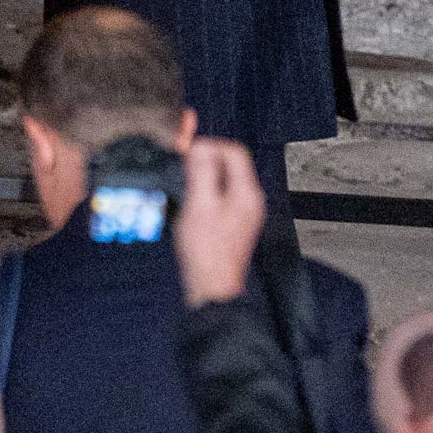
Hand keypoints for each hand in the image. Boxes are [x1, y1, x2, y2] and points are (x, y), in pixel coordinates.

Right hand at [173, 136, 266, 305]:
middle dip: (206, 161)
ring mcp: (244, 213)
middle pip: (231, 165)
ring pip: (225, 180)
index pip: (234, 152)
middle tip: (183, 169)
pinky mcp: (234, 223)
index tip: (188, 152)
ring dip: (204, 177)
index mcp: (246, 193)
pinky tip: (192, 206)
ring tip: (185, 188)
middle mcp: (250, 201)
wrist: (211, 285)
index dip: (209, 146)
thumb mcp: (199, 205)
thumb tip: (200, 148)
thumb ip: (202, 174)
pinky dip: (206, 193)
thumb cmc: (206, 252)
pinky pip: (222, 196)